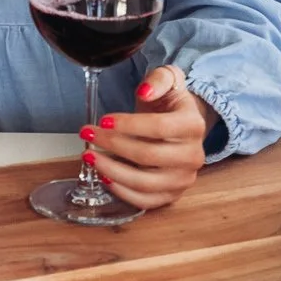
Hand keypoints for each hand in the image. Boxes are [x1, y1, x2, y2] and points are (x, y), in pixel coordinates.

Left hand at [81, 64, 210, 209]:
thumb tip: (144, 91)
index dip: (129, 124)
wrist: (180, 124)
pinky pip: (145, 201)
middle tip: (88, 134)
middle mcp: (193, 155)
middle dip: (112, 144)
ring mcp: (183, 179)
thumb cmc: (168, 102)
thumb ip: (158, 79)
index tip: (103, 119)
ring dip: (111, 170)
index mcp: (193, 125)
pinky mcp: (172, 195)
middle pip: (148, 155)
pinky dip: (121, 191)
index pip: (159, 127)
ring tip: (89, 156)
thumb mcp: (168, 79)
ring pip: (145, 183)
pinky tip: (104, 176)